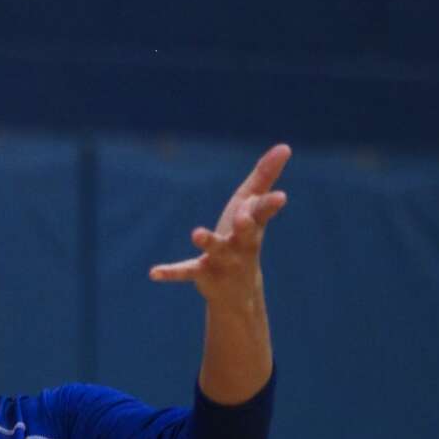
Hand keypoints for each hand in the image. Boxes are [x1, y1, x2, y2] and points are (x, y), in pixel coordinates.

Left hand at [148, 143, 289, 302]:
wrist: (239, 292)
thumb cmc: (245, 237)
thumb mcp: (252, 207)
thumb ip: (265, 176)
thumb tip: (285, 146)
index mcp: (254, 225)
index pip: (263, 212)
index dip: (270, 204)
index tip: (281, 196)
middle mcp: (242, 244)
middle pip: (247, 233)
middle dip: (246, 224)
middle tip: (242, 217)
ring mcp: (223, 260)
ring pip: (216, 249)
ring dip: (207, 241)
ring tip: (196, 233)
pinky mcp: (203, 273)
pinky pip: (186, 272)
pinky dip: (171, 272)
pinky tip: (154, 273)